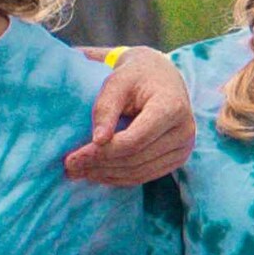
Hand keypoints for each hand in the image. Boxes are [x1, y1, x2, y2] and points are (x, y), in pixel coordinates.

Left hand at [71, 44, 193, 187]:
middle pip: (136, 159)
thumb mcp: (116, 82)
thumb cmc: (135, 76)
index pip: (134, 140)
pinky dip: (119, 178)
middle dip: (100, 165)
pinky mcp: (177, 158)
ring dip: (107, 175)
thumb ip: (106, 108)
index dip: (103, 152)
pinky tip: (98, 173)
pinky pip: (146, 175)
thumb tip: (98, 141)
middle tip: (70, 167)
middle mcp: (184, 131)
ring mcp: (184, 148)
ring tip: (79, 172)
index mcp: (172, 107)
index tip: (73, 157)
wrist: (161, 77)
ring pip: (140, 172)